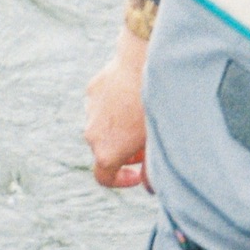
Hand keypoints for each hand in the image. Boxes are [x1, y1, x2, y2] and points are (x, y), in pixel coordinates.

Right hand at [86, 29, 150, 188]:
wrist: (144, 63)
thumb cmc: (156, 107)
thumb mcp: (159, 143)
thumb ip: (152, 170)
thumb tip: (150, 186)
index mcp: (106, 153)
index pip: (104, 178)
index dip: (121, 180)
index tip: (137, 174)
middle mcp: (92, 135)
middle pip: (105, 150)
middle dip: (124, 151)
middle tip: (146, 142)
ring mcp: (90, 110)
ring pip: (104, 126)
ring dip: (119, 128)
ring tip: (143, 113)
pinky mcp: (93, 90)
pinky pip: (103, 104)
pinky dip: (116, 106)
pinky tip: (136, 93)